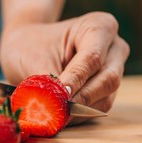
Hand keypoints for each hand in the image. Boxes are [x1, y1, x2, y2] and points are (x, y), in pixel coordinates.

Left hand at [0, 11, 129, 113]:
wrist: (27, 47)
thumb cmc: (31, 45)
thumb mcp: (34, 58)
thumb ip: (48, 81)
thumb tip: (53, 106)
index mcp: (99, 27)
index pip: (93, 57)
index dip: (77, 78)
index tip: (60, 95)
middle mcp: (114, 48)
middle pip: (108, 79)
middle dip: (82, 98)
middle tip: (58, 110)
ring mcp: (114, 70)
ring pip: (106, 97)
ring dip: (80, 110)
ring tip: (54, 114)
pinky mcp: (108, 90)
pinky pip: (99, 108)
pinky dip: (79, 115)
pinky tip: (60, 116)